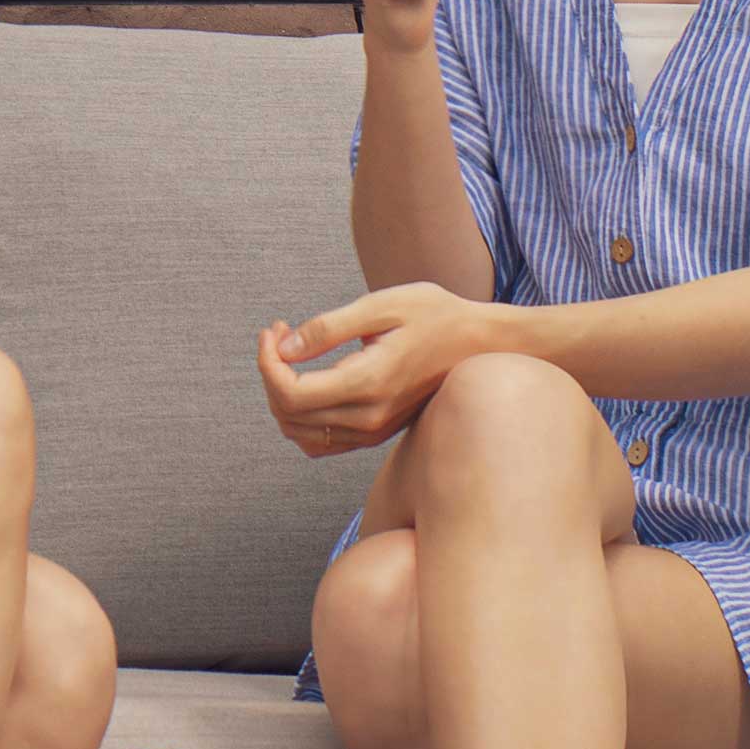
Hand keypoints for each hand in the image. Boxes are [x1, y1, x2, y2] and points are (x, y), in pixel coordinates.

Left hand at [256, 286, 507, 455]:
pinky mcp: (378, 432)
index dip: (267, 362)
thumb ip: (329, 328)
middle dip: (271, 372)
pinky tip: (309, 387)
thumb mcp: (382, 305)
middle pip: (288, 413)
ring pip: (299, 432)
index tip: (274, 330)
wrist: (482, 342)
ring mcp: (375, 430)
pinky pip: (322, 443)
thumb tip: (284, 349)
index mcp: (369, 382)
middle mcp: (370, 416)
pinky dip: (301, 421)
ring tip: (292, 358)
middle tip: (282, 334)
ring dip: (282, 397)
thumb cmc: (437, 315)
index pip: (290, 392)